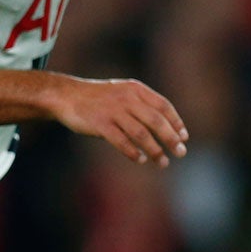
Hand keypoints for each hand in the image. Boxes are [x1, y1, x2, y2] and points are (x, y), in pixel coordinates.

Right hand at [51, 77, 188, 165]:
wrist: (66, 96)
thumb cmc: (100, 99)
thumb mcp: (123, 93)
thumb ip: (143, 105)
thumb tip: (168, 129)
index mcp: (136, 89)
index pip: (163, 105)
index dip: (176, 122)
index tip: (184, 137)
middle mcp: (127, 98)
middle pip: (156, 121)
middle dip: (171, 138)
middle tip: (181, 153)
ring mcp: (113, 111)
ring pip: (141, 134)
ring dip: (155, 150)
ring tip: (163, 162)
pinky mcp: (100, 124)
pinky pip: (121, 141)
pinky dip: (134, 152)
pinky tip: (142, 159)